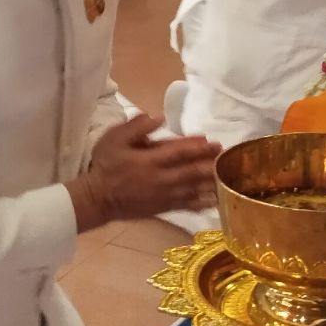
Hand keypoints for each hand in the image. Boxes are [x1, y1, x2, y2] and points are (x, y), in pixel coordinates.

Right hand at [71, 115, 221, 228]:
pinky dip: (202, 203)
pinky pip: (187, 205)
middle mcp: (161, 179)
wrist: (96, 198)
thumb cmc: (105, 165)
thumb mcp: (114, 139)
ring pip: (193, 189)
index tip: (212, 142)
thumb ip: (136, 127)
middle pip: (191, 171)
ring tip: (228, 176)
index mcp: (149, 161)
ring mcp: (163, 196)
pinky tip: (215, 200)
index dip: (197, 147)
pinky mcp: (163, 208)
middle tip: (226, 156)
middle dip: (210, 163)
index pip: (179, 152)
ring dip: (211, 182)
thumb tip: (159, 117)